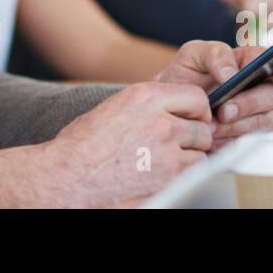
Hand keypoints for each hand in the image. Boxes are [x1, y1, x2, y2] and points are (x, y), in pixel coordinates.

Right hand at [0, 81, 215, 207]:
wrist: (69, 174)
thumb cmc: (85, 143)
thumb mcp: (117, 106)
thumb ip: (150, 105)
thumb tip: (174, 110)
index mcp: (145, 96)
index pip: (195, 96)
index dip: (196, 110)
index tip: (191, 118)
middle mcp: (160, 119)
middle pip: (202, 126)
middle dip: (193, 136)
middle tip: (176, 144)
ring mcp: (167, 149)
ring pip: (201, 152)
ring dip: (189, 157)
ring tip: (165, 161)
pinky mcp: (169, 176)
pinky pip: (193, 173)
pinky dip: (184, 176)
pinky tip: (162, 174)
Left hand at [154, 39, 272, 148]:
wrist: (167, 108)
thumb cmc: (184, 77)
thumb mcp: (193, 55)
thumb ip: (214, 54)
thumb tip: (232, 73)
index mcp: (255, 63)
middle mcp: (263, 89)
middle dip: (249, 103)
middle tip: (225, 110)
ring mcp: (259, 115)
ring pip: (263, 121)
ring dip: (236, 124)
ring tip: (210, 124)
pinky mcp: (250, 138)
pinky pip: (251, 141)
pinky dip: (230, 139)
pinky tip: (213, 136)